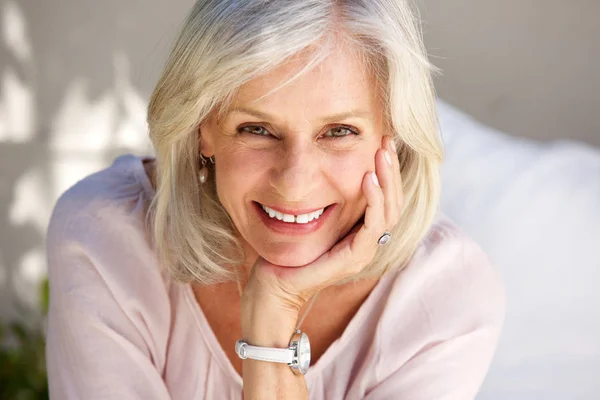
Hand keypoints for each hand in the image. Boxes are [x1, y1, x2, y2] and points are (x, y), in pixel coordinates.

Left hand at [243, 136, 403, 314]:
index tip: (382, 142)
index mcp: (361, 232)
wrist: (273, 284)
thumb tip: (325, 166)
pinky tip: (368, 180)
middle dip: (392, 169)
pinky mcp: (354, 258)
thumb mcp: (310, 216)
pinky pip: (373, 227)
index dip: (388, 171)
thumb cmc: (287, 250)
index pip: (387, 198)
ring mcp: (364, 251)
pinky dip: (374, 201)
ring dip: (388, 180)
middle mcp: (368, 241)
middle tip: (387, 141)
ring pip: (390, 212)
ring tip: (382, 154)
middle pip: (394, 202)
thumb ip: (325, 199)